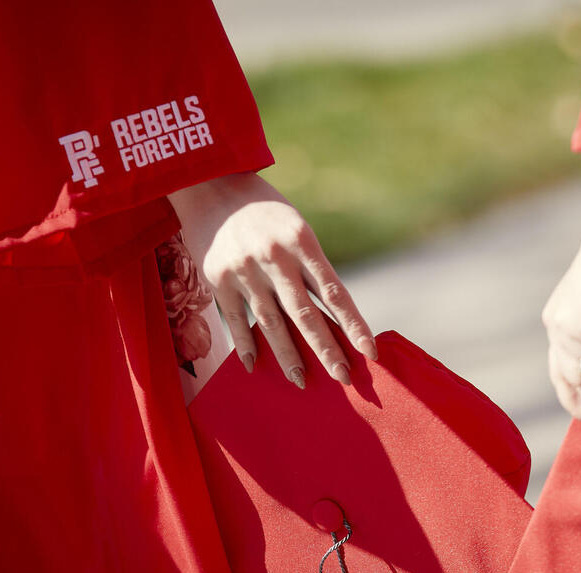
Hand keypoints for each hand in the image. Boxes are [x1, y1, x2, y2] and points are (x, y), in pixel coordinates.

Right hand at [168, 172, 376, 386]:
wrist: (210, 184)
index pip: (335, 293)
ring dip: (288, 356)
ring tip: (301, 381)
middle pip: (305, 314)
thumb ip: (311, 269)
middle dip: (326, 349)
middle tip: (344, 378)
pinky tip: (254, 366)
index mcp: (302, 242)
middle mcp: (275, 258)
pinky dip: (246, 344)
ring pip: (271, 323)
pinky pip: (235, 320)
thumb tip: (332, 317)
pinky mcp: (218, 279)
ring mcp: (244, 270)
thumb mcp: (297, 229)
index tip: (370, 352)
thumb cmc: (265, 212)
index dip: (354, 325)